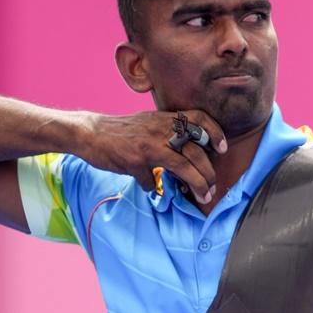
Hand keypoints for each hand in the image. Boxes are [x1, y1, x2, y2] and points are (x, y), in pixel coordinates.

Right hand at [79, 110, 226, 202]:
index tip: (222, 148)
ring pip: (184, 164)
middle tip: (212, 186)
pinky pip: (155, 177)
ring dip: (198, 182)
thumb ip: (167, 139)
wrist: (89, 132)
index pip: (198, 118)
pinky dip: (160, 186)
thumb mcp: (148, 126)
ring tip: (203, 195)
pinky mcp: (137, 158)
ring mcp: (150, 143)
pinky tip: (154, 189)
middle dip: (209, 171)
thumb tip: (183, 161)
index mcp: (165, 119)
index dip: (214, 131)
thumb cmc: (120, 133)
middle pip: (196, 149)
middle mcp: (161, 128)